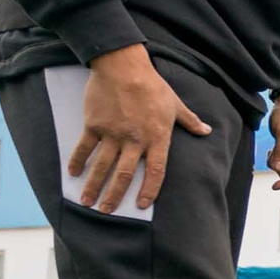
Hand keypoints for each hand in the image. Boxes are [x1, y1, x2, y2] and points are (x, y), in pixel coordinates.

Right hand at [71, 44, 210, 213]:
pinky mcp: (94, 125)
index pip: (156, 172)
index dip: (150, 190)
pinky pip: (84, 148)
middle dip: (115, 195)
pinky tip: (73, 174)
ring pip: (102, 166)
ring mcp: (113, 134)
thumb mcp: (176, 104)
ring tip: (87, 202)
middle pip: (124, 175)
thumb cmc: (153, 85)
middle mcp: (135, 140)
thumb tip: (207, 131)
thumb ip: (190, 121)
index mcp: (157, 138)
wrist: (124, 67)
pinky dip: (77, 161)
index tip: (143, 205)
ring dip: (94, 186)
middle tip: (107, 211)